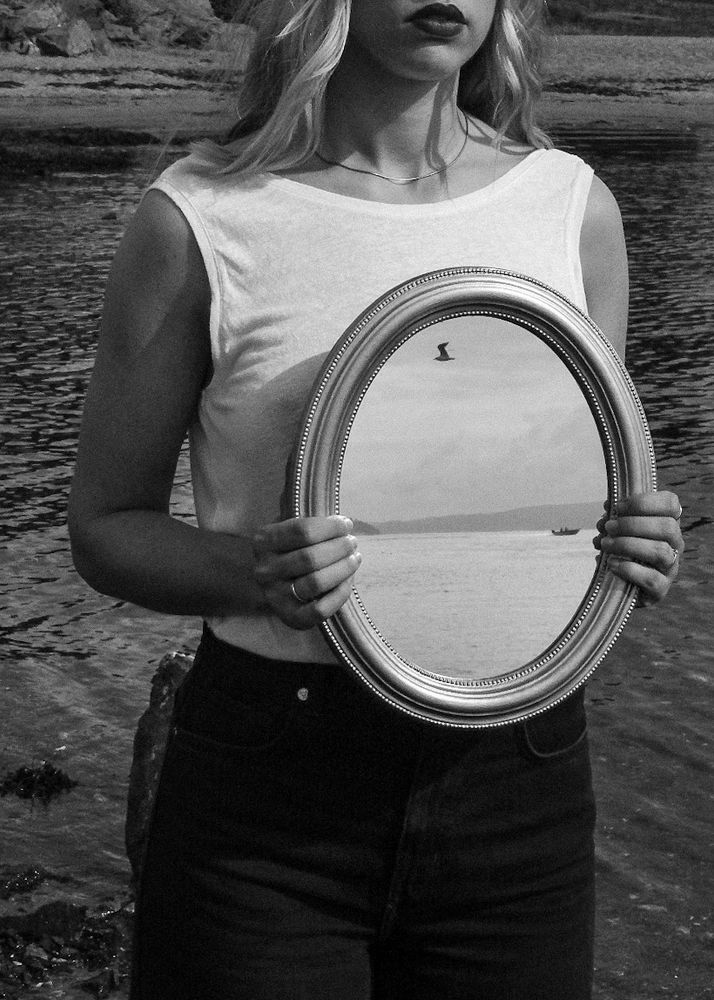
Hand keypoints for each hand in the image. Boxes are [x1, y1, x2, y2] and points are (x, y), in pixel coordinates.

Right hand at [252, 515, 360, 628]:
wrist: (279, 582)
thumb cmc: (292, 548)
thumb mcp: (291, 528)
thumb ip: (312, 523)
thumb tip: (340, 521)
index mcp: (263, 541)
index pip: (302, 531)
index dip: (330, 527)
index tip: (346, 524)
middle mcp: (265, 570)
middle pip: (310, 557)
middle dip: (339, 548)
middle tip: (352, 542)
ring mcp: (276, 596)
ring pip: (316, 582)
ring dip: (342, 568)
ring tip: (354, 559)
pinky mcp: (291, 617)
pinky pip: (320, 609)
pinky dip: (339, 594)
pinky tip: (348, 580)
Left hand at [594, 491, 682, 606]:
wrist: (620, 585)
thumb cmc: (621, 550)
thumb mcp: (618, 529)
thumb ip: (616, 516)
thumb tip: (608, 506)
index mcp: (669, 522)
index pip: (670, 504)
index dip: (644, 502)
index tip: (619, 506)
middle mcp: (675, 544)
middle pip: (667, 527)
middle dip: (632, 524)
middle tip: (609, 527)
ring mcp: (671, 568)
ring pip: (660, 552)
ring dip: (627, 545)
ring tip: (605, 544)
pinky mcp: (661, 589)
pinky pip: (652, 579)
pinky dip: (629, 569)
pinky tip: (611, 564)